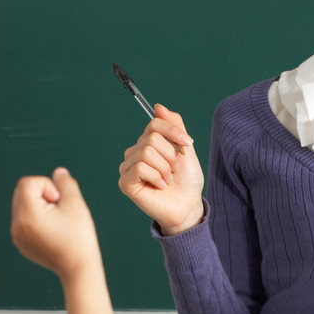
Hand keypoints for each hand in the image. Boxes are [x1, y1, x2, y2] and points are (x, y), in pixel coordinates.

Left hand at [12, 167, 101, 282]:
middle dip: (41, 194)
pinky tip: (52, 232)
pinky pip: (24, 221)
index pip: (28, 183)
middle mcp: (17, 224)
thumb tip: (58, 172)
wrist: (78, 269)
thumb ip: (66, 183)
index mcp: (27, 214)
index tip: (59, 202)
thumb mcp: (76, 205)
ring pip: (22, 205)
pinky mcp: (21, 243)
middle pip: (22, 192)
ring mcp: (17, 235)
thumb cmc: (79, 238)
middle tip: (58, 209)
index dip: (47, 186)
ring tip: (56, 221)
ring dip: (38, 206)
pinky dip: (36, 219)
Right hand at [117, 105, 203, 234]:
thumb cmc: (186, 181)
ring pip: (146, 152)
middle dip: (170, 155)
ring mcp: (128, 167)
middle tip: (175, 170)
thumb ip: (174, 127)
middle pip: (151, 138)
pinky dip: (156, 177)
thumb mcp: (185, 150)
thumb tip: (158, 107)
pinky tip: (159, 186)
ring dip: (165, 168)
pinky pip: (140, 167)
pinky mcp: (125, 182)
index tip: (188, 143)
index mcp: (148, 143)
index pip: (154, 123)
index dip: (172, 131)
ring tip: (168, 179)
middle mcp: (135, 152)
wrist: (187, 206)